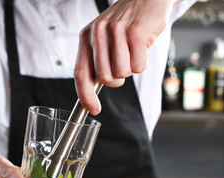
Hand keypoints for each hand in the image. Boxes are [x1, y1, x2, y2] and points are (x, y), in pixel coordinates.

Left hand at [74, 0, 176, 114]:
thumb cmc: (127, 22)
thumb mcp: (105, 37)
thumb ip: (97, 60)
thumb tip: (92, 91)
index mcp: (87, 37)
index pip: (80, 73)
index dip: (85, 95)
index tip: (93, 109)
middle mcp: (97, 33)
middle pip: (105, 78)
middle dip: (118, 78)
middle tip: (124, 63)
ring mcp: (116, 31)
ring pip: (122, 73)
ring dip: (132, 68)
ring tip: (133, 50)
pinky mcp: (135, 31)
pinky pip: (139, 66)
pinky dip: (144, 61)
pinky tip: (143, 44)